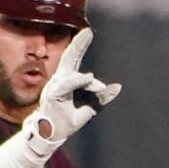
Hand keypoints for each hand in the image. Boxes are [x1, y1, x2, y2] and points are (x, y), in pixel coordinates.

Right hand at [0, 28, 121, 167]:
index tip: (89, 31)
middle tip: (87, 31)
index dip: (80, 44)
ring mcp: (54, 87)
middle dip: (78, 44)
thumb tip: (118, 87)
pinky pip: (68, 85)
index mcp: (67, 81)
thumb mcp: (88, 109)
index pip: (74, 59)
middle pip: (69, 58)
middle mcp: (60, 80)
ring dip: (88, 82)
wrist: (50, 136)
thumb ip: (101, 98)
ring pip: (73, 77)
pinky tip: (89, 78)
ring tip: (100, 88)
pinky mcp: (52, 95)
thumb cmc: (66, 122)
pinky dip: (79, 82)